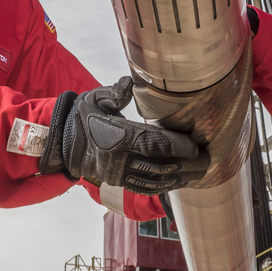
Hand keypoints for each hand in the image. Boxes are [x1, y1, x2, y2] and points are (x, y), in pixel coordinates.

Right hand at [42, 78, 209, 193]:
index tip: (195, 146)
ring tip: (200, 172)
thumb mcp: (96, 98)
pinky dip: (165, 185)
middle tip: (208, 160)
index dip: (175, 146)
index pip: (151, 143)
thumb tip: (132, 83)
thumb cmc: (83, 116)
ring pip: (155, 180)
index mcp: (114, 136)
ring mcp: (118, 173)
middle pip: (158, 165)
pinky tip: (180, 181)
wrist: (63, 143)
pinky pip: (145, 187)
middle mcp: (117, 159)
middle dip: (186, 165)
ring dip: (180, 178)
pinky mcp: (118, 181)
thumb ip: (116, 92)